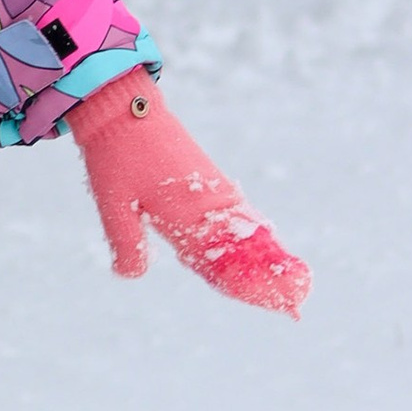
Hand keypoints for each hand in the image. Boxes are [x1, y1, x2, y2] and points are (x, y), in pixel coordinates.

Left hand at [67, 77, 307, 314]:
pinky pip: (237, 211)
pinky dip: (251, 231)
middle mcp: (207, 204)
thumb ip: (126, 242)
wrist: (124, 106)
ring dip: (265, 255)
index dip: (250, 286)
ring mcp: (211, 189)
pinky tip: (261, 239)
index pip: (223, 262)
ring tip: (290, 277)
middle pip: (244, 249)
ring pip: (244, 230)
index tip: (280, 304)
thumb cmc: (116, 155)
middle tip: (297, 302)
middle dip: (269, 276)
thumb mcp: (113, 203)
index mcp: (186, 216)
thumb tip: (132, 276)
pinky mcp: (207, 176)